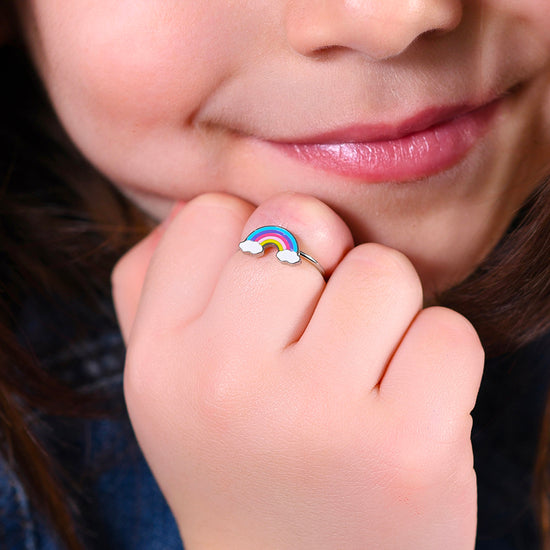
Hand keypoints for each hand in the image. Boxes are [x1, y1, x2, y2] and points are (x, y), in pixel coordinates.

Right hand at [112, 192, 483, 549]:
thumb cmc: (239, 458)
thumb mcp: (169, 380)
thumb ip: (159, 281)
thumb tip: (206, 201)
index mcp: (160, 360)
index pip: (211, 214)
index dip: (254, 241)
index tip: (268, 294)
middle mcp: (223, 384)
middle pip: (302, 222)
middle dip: (324, 264)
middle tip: (320, 336)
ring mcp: (316, 418)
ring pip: (383, 270)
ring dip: (386, 313)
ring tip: (362, 375)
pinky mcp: (407, 451)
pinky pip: (448, 332)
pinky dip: (437, 361)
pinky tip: (405, 410)